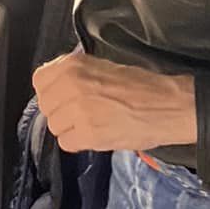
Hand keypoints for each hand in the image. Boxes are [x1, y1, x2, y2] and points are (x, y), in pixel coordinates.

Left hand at [33, 49, 196, 154]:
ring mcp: (78, 110)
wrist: (170, 105)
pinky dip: (80, 143)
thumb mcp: (103, 66)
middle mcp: (71, 85)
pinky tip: (96, 135)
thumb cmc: (142, 86)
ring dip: (71, 129)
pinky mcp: (89, 134)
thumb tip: (57, 86)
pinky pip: (67, 143)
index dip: (51, 92)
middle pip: (46, 106)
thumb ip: (75, 74)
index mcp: (73, 65)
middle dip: (61, 112)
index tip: (63, 97)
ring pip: (55, 126)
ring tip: (93, 124)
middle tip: (83, 114)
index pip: (40, 81)